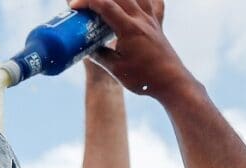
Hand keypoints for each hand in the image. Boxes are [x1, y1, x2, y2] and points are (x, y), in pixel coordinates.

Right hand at [70, 0, 192, 100]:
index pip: (106, 5)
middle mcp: (141, 19)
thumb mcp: (116, 69)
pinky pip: (152, 2)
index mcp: (129, 29)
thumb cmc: (143, 78)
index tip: (74, 6)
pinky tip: (134, 3)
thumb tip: (86, 48)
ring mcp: (151, 19)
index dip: (88, 1)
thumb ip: (100, 55)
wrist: (170, 81)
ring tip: (106, 3)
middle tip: (86, 4)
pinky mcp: (157, 23)